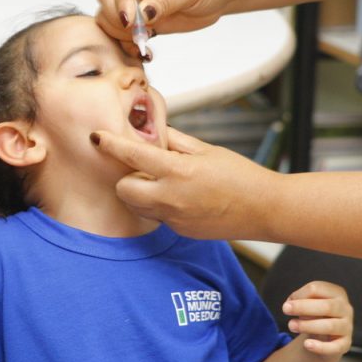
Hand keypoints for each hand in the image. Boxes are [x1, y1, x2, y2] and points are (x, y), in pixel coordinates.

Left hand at [90, 125, 273, 239]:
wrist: (264, 210)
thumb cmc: (241, 176)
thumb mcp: (207, 150)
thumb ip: (175, 141)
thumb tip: (152, 130)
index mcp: (178, 171)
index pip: (132, 155)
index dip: (110, 144)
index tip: (97, 137)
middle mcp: (171, 198)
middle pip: (123, 189)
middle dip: (124, 176)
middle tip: (139, 166)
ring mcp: (174, 218)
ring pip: (136, 205)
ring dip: (138, 191)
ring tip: (161, 180)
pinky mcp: (180, 231)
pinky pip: (156, 216)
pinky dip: (158, 204)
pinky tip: (180, 196)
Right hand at [96, 0, 234, 56]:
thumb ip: (165, 0)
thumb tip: (142, 15)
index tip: (129, 21)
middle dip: (117, 16)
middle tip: (139, 33)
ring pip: (107, 14)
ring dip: (119, 31)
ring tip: (142, 42)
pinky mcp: (138, 17)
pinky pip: (120, 30)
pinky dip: (126, 42)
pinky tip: (143, 50)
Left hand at [283, 281, 352, 356]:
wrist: (326, 336)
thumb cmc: (315, 314)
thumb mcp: (309, 302)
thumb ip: (299, 299)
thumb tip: (290, 303)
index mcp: (336, 293)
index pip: (317, 288)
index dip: (299, 294)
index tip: (288, 302)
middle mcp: (345, 308)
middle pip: (326, 306)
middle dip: (303, 307)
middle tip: (285, 309)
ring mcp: (347, 326)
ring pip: (329, 326)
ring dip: (308, 326)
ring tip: (291, 326)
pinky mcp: (345, 344)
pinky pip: (335, 347)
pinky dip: (320, 347)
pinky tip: (306, 345)